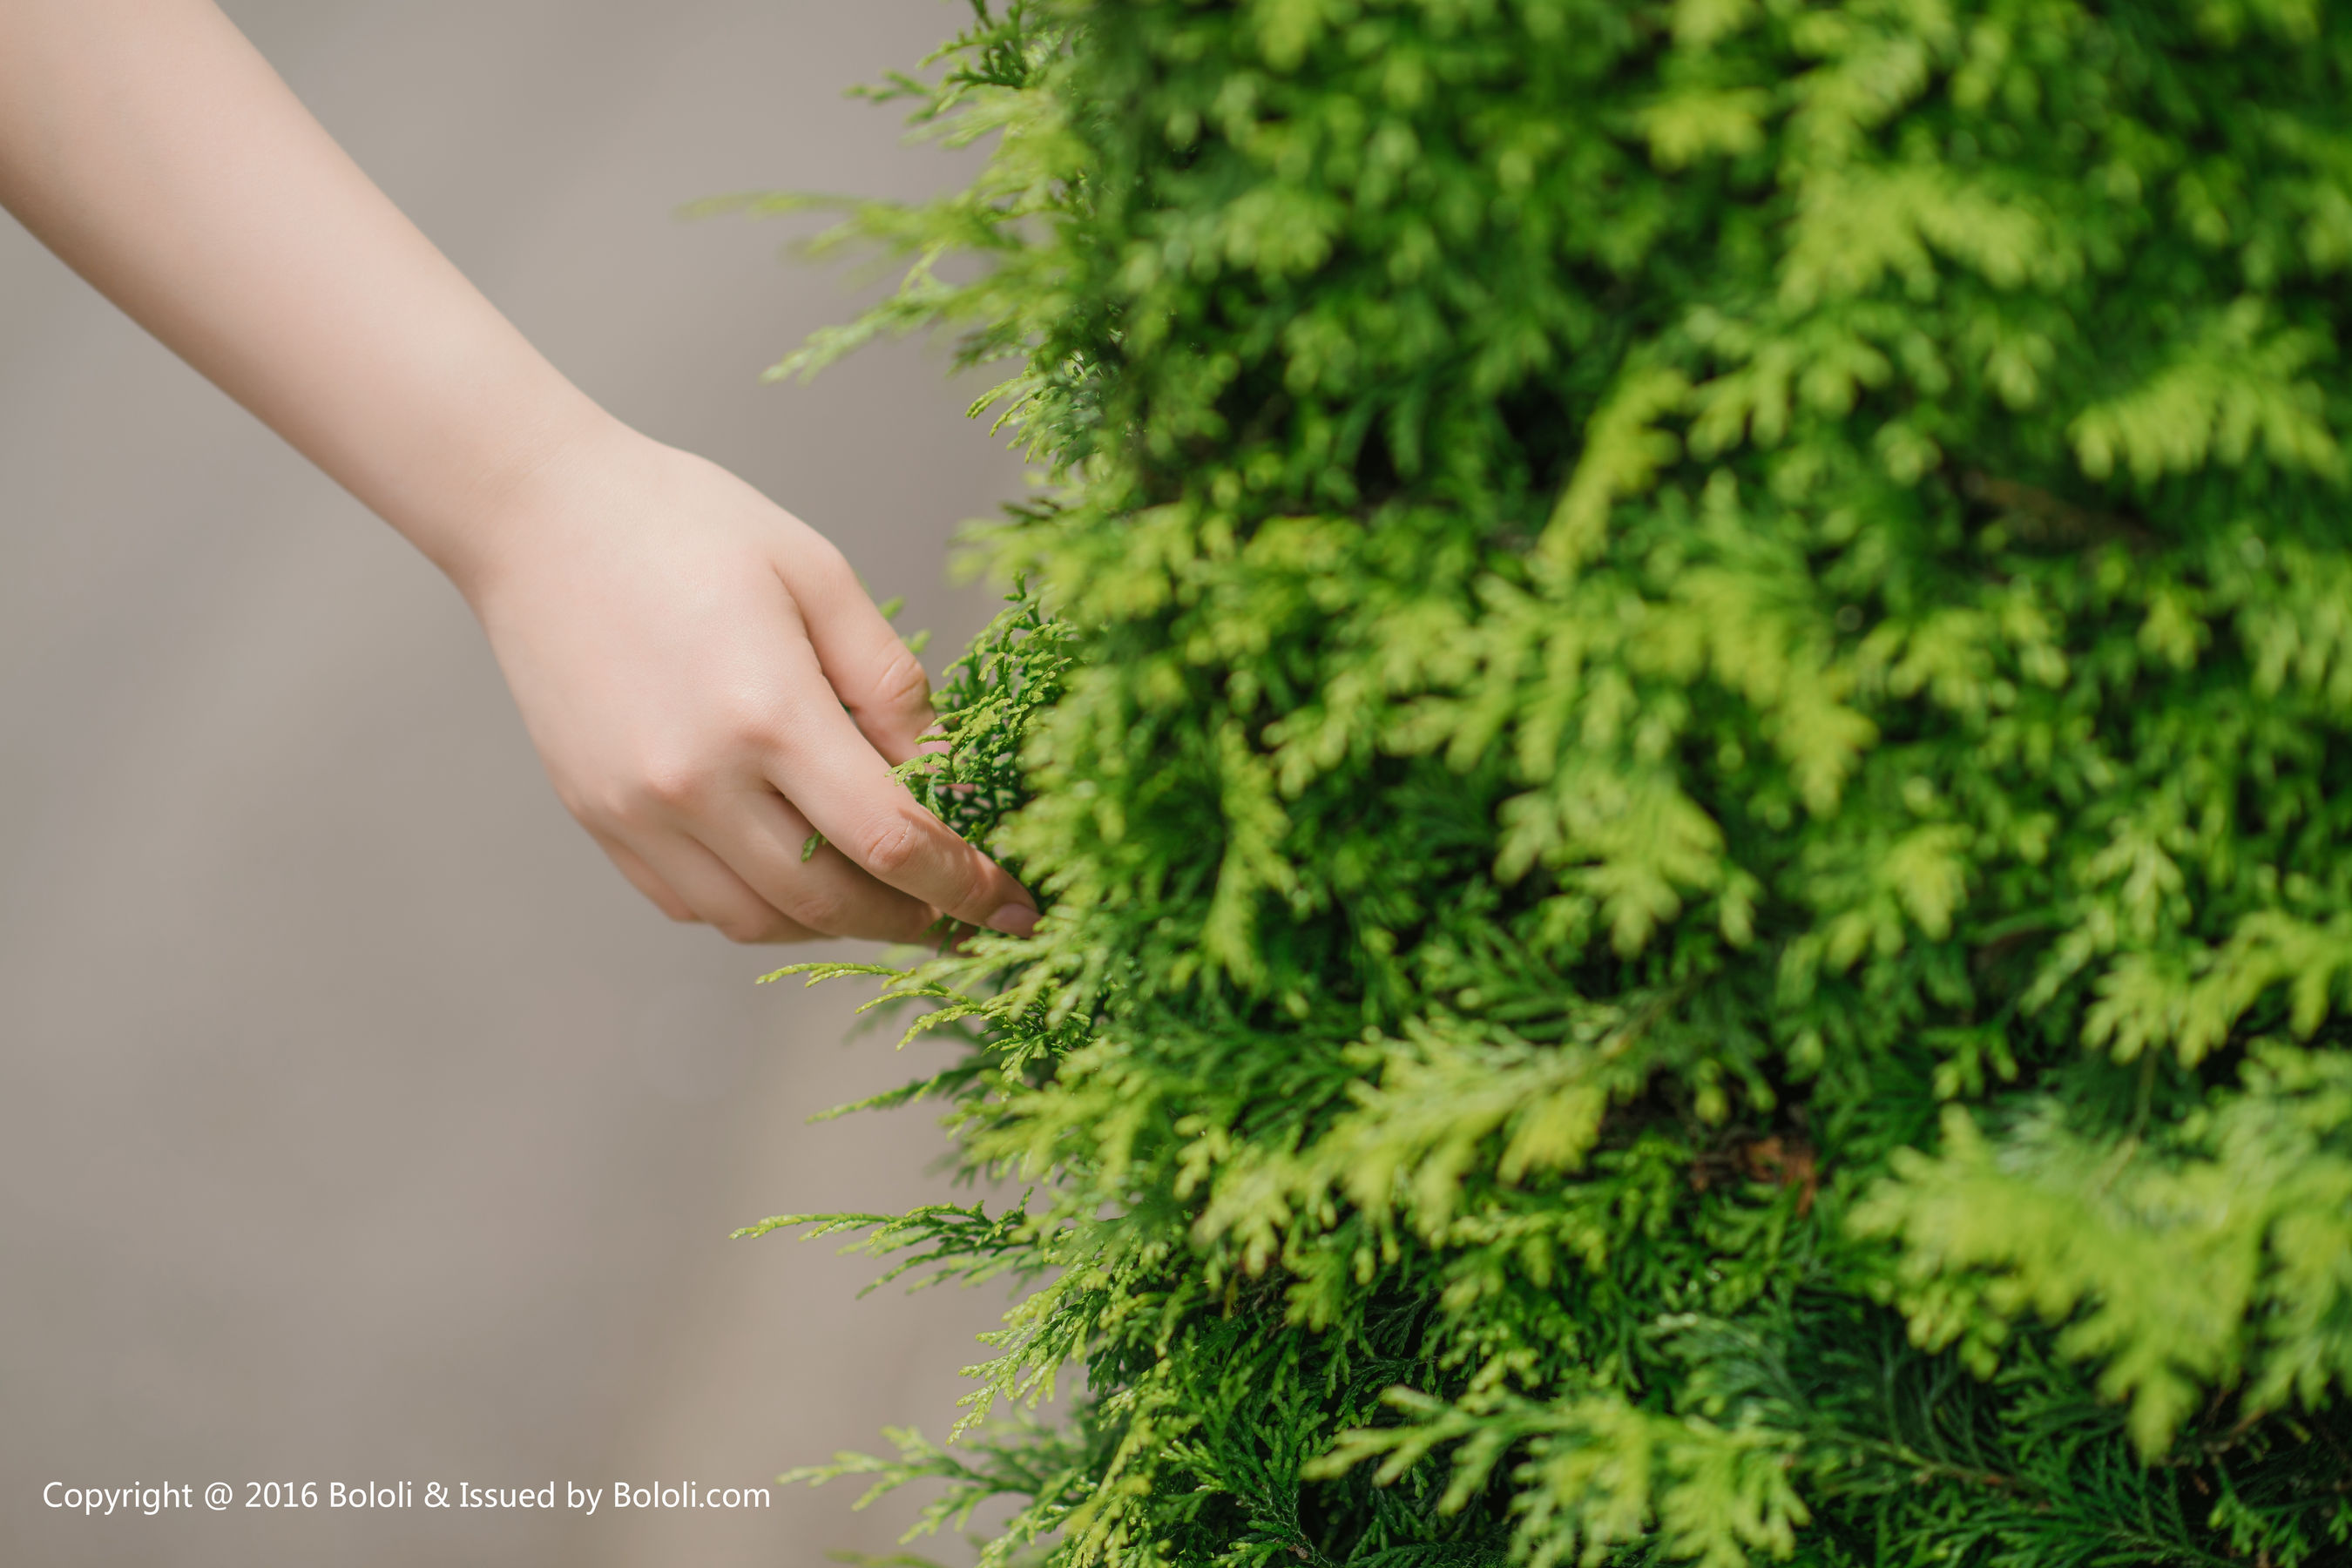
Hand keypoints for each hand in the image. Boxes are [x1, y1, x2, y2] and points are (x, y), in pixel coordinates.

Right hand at [459, 421, 1036, 943]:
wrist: (536, 514)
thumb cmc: (686, 525)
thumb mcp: (818, 575)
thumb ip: (890, 684)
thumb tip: (952, 775)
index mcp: (767, 712)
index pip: (893, 839)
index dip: (967, 886)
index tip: (1018, 909)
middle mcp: (696, 781)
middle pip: (833, 899)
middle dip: (915, 920)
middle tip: (965, 916)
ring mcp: (639, 811)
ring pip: (761, 920)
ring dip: (840, 924)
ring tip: (891, 899)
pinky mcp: (601, 820)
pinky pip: (698, 904)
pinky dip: (763, 908)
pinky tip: (801, 874)